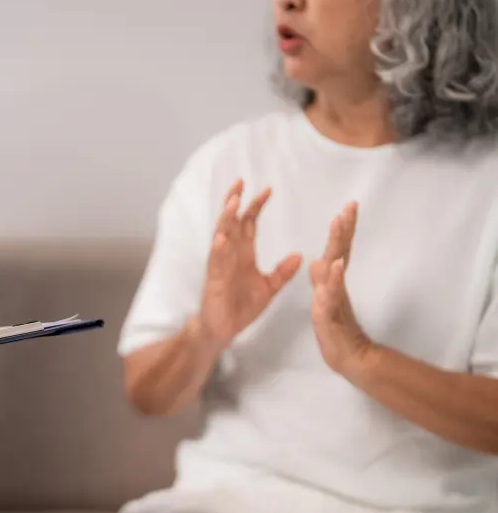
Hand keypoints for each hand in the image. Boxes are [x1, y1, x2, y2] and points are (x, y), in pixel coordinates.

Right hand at [198, 179, 302, 347]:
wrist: (224, 329)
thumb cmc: (241, 307)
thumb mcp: (268, 288)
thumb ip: (282, 272)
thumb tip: (299, 255)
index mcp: (242, 253)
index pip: (248, 223)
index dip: (256, 206)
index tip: (268, 190)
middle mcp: (229, 254)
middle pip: (231, 222)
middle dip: (234, 202)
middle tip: (240, 183)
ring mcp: (220, 265)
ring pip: (221, 236)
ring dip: (226, 219)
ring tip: (232, 203)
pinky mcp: (214, 280)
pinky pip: (216, 262)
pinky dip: (218, 250)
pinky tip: (220, 238)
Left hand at [310, 202, 372, 374]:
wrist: (346, 356)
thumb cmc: (335, 329)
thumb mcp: (325, 301)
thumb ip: (324, 281)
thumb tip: (318, 261)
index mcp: (333, 280)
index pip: (339, 249)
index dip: (342, 229)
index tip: (347, 207)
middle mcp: (336, 284)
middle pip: (340, 251)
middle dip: (344, 228)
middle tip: (349, 206)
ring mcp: (334, 297)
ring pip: (336, 266)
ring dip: (338, 243)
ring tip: (340, 222)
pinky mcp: (329, 312)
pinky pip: (331, 293)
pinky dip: (334, 278)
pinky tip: (337, 264)